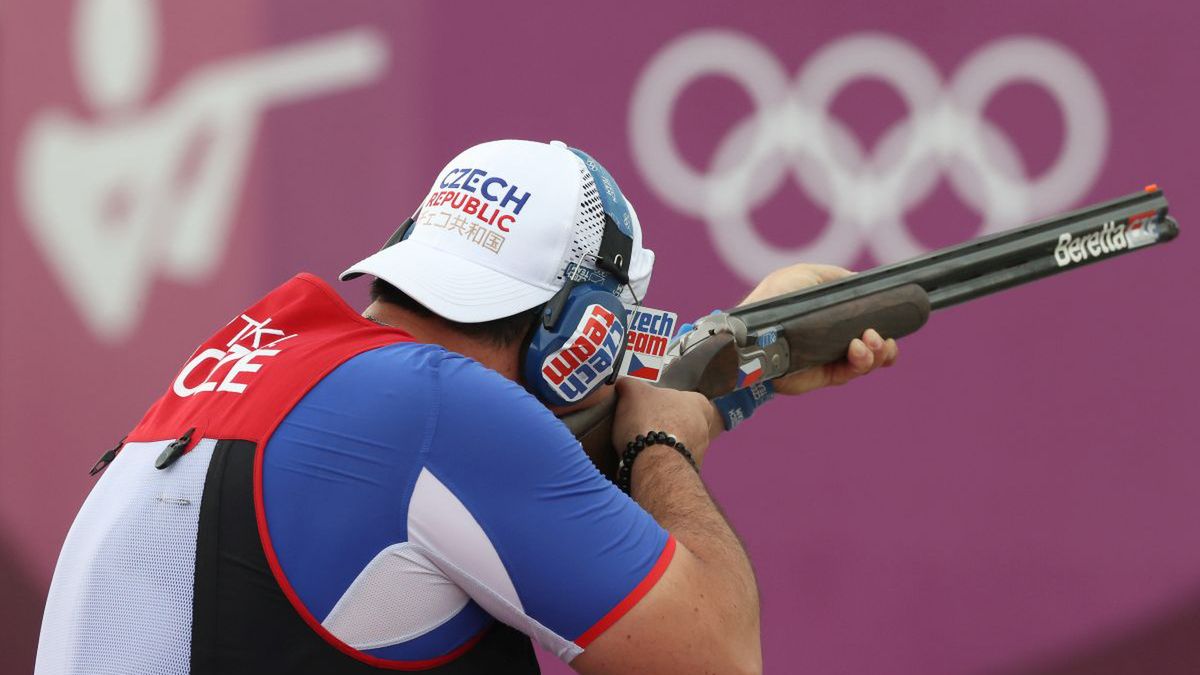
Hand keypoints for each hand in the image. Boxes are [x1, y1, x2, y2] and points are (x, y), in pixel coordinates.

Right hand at [612, 378, 721, 465]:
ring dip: (666, 445)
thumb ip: (630, 384)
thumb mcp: (633, 392)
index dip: (670, 402)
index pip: (690, 398)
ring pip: (681, 444)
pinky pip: (675, 464)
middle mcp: (704, 428)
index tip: (655, 407)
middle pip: (686, 422)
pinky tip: (646, 461)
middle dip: (668, 425)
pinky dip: (663, 462)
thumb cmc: (648, 423)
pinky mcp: (689, 471)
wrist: (654, 463)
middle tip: (647, 426)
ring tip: (644, 446)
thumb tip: (625, 384)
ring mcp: (699, 452)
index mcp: (698, 404)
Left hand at [740, 263, 897, 395]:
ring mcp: (831, 359)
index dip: (887, 325)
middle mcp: (837, 340)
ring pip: (869, 363)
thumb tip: (860, 282)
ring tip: (868, 341)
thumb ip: (835, 277)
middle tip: (879, 337)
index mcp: (836, 319)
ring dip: (877, 353)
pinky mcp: (823, 376)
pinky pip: (851, 374)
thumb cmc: (775, 299)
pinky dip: (861, 363)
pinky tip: (858, 349)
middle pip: (877, 349)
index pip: (870, 324)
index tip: (897, 319)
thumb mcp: (806, 275)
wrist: (753, 331)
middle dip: (886, 345)